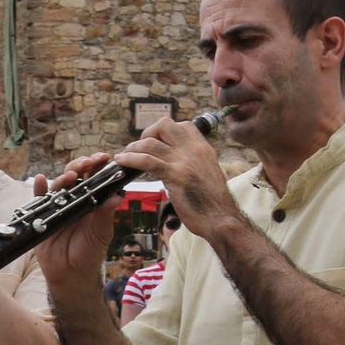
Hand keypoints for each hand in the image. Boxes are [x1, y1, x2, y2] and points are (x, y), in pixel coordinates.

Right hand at [30, 153, 122, 293]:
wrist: (70, 274)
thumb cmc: (89, 253)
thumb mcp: (101, 234)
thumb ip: (106, 214)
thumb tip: (118, 195)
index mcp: (92, 202)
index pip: (95, 179)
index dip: (99, 167)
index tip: (105, 157)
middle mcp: (75, 201)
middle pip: (76, 177)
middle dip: (81, 166)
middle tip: (88, 163)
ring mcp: (58, 207)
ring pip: (59, 186)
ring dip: (63, 177)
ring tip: (70, 176)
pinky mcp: (42, 216)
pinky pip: (38, 200)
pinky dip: (38, 189)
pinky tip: (40, 179)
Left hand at [115, 116, 235, 236]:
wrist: (222, 219)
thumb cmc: (213, 202)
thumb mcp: (206, 174)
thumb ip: (192, 163)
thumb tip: (173, 162)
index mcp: (203, 148)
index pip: (182, 125)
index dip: (164, 131)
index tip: (156, 142)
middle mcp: (194, 150)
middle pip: (165, 125)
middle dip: (147, 133)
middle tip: (141, 148)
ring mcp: (184, 161)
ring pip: (151, 143)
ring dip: (133, 148)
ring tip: (125, 156)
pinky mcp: (175, 176)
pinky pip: (147, 161)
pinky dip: (131, 159)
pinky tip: (122, 161)